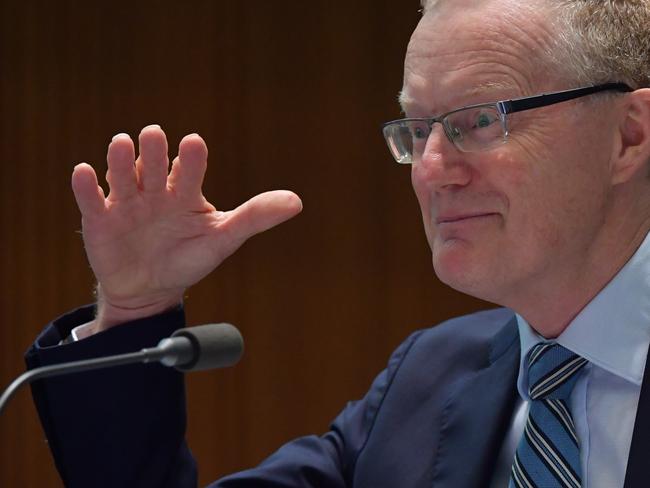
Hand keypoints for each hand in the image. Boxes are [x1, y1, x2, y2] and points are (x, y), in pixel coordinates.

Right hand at [71, 125, 301, 331]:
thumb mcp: (223, 239)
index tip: (194, 145)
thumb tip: (297, 201)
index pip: (190, 168)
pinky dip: (86, 186)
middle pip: (154, 164)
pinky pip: (91, 199)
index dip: (192, 157)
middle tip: (156, 136)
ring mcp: (126, 203)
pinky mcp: (100, 219)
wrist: (151, 291)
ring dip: (121, 159)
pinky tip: (85, 173)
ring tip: (123, 144)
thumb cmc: (188, 259)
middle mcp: (155, 191)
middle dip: (155, 151)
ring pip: (122, 175)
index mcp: (185, 192)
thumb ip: (255, 217)